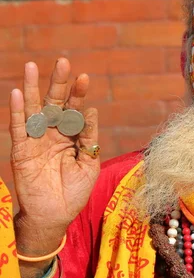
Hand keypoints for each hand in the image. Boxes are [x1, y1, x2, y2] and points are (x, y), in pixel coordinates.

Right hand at [10, 58, 99, 265]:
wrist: (55, 216)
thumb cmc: (75, 191)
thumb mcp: (89, 163)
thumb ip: (89, 138)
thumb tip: (91, 110)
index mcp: (71, 135)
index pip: (75, 109)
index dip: (79, 94)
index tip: (84, 77)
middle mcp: (53, 133)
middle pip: (54, 102)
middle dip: (58, 82)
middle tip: (62, 62)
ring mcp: (36, 140)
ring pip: (33, 109)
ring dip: (32, 88)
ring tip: (32, 66)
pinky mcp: (22, 151)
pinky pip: (18, 129)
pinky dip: (17, 111)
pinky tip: (18, 93)